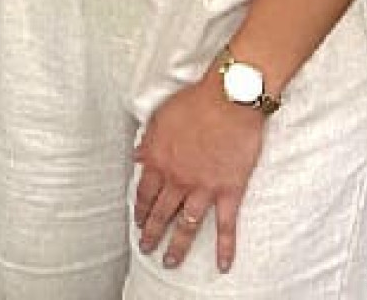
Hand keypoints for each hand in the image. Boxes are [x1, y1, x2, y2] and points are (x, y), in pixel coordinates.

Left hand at [133, 70, 265, 272]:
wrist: (227, 101)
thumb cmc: (194, 103)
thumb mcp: (160, 116)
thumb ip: (148, 141)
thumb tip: (137, 156)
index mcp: (159, 160)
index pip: (145, 192)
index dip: (140, 209)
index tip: (138, 223)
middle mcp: (178, 179)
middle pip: (161, 212)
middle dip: (152, 233)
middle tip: (146, 249)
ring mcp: (203, 189)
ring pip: (187, 225)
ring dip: (178, 246)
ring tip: (170, 263)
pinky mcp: (229, 192)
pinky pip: (226, 226)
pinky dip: (225, 248)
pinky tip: (223, 266)